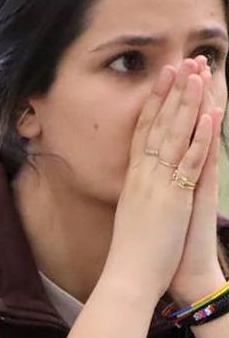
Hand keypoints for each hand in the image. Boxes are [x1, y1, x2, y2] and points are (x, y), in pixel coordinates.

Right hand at [105, 58, 218, 301]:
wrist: (129, 275)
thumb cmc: (133, 251)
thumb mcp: (132, 214)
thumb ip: (138, 192)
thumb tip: (138, 180)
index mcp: (133, 178)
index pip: (143, 130)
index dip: (153, 102)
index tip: (162, 78)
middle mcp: (143, 175)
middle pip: (157, 125)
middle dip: (170, 93)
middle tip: (180, 62)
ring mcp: (158, 184)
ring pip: (174, 135)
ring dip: (187, 103)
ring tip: (196, 75)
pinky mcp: (174, 197)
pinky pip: (190, 161)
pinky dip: (200, 137)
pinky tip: (208, 115)